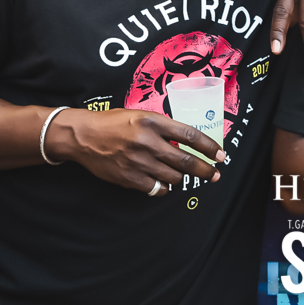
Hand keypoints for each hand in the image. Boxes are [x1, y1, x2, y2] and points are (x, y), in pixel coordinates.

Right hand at [46, 108, 223, 195]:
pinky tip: (164, 182)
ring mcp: (138, 162)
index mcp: (152, 121)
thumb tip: (188, 142)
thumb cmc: (114, 123)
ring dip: (183, 178)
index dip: (208, 147)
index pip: (189, 135)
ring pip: (173, 177)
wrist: (83, 136)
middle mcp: (147, 142)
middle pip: (185, 161)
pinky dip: (164, 187)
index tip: (220, 155)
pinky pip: (156, 188)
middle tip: (215, 174)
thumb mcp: (141, 116)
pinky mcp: (129, 178)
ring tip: (184, 175)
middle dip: (205, 170)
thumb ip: (164, 127)